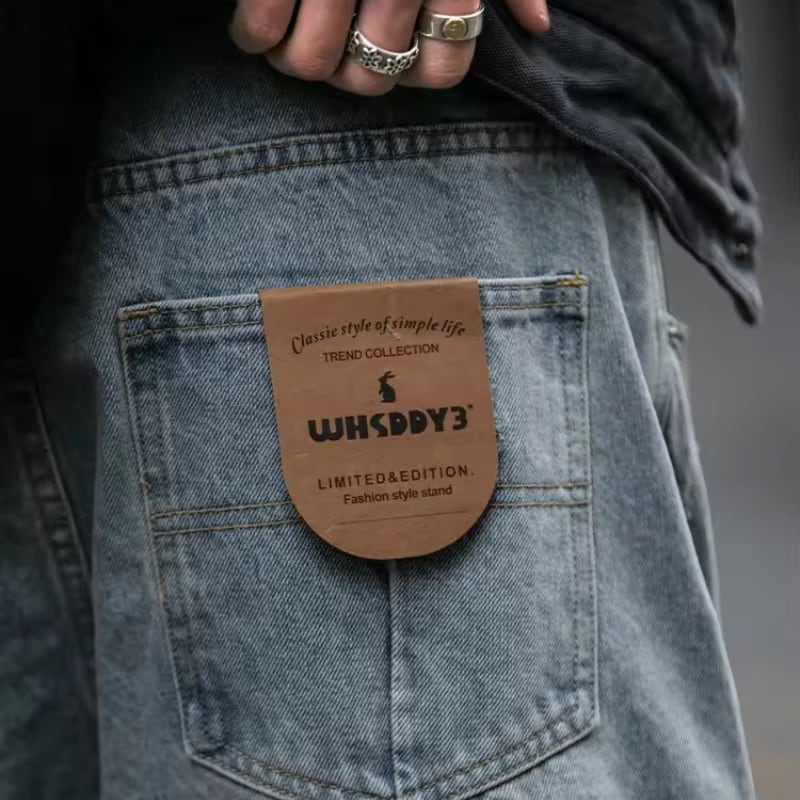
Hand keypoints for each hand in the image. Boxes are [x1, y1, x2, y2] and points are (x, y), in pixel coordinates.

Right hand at [230, 1, 548, 95]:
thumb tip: (538, 23)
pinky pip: (260, 26)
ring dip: (293, 59)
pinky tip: (252, 23)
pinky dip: (251, 33)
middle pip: (367, 80)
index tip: (389, 52)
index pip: (439, 71)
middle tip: (325, 49)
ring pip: (310, 64)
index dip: (411, 71)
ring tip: (283, 40)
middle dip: (343, 72)